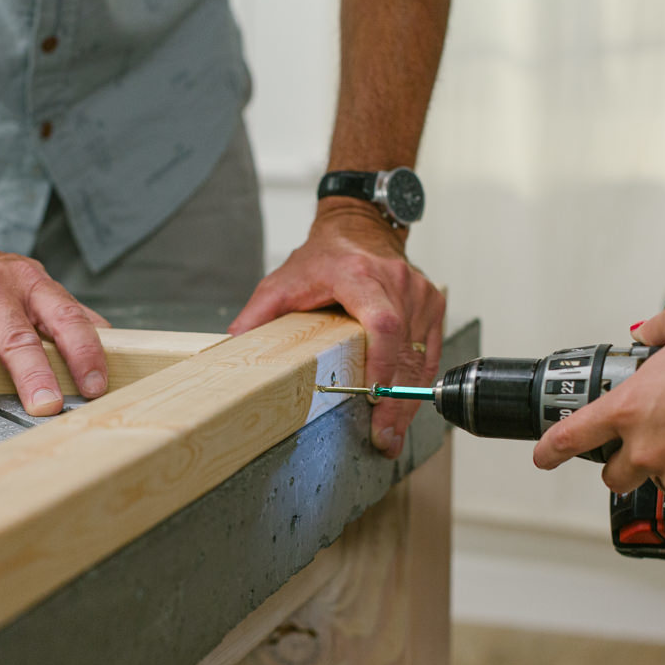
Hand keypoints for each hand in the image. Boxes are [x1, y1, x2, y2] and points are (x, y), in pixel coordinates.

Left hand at [229, 199, 444, 458]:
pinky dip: (417, 384)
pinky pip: (428, 353)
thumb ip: (258, 314)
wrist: (361, 227)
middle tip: (382, 437)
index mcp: (359, 276)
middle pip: (404, 350)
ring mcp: (419, 294)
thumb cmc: (325, 256)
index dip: (382, 362)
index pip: (383, 323)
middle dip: (394, 399)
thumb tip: (233, 346)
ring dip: (407, 400)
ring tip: (390, 435)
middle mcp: (396, 283)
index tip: (373, 395)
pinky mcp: (431, 305)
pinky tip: (405, 412)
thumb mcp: (283, 281)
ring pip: (419, 357)